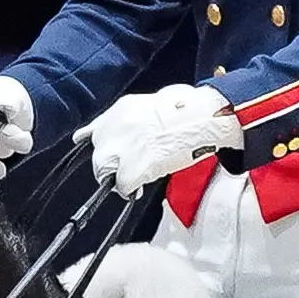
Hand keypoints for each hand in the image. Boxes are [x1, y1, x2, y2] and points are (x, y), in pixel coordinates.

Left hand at [81, 83, 241, 194]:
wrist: (203, 116)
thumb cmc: (187, 111)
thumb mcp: (152, 107)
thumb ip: (134, 120)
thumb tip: (127, 136)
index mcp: (121, 110)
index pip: (95, 132)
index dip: (101, 147)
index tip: (102, 154)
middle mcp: (115, 128)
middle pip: (98, 155)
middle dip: (108, 166)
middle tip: (125, 171)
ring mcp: (122, 148)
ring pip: (104, 171)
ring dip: (116, 178)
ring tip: (132, 179)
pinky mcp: (133, 167)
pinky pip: (122, 186)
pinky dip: (128, 190)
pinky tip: (137, 189)